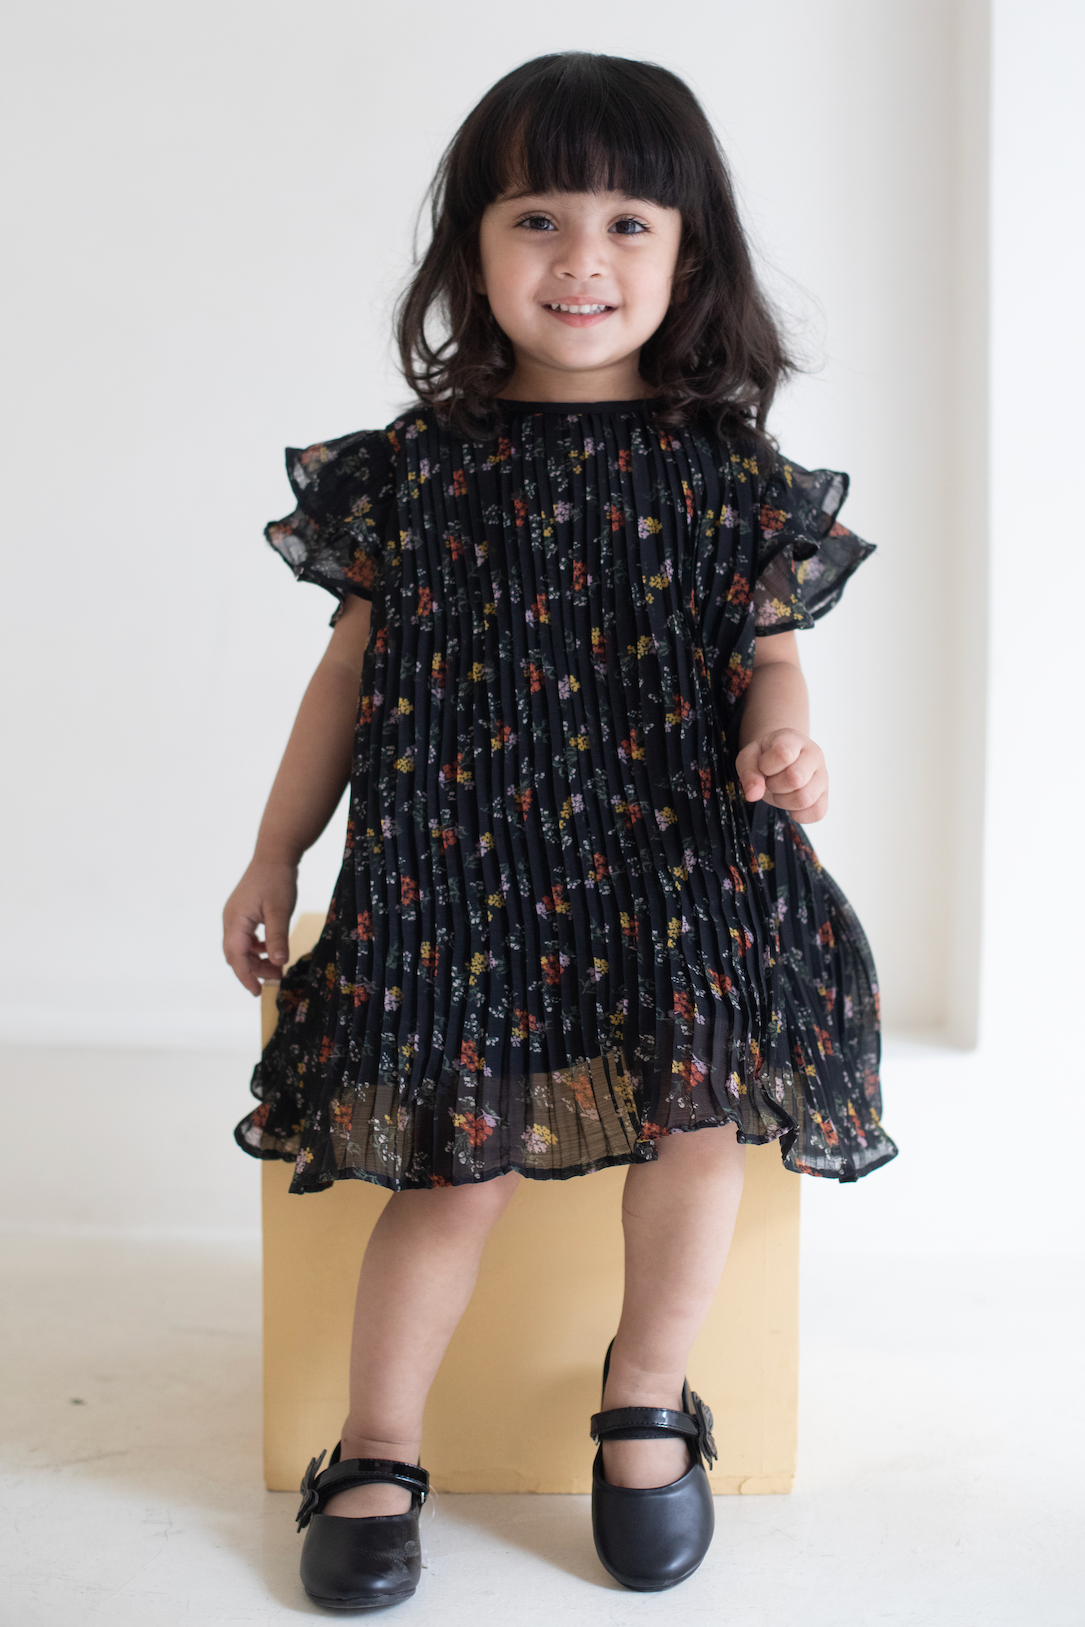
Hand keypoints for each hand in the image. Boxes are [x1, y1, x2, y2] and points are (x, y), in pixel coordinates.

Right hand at [223, 858, 298, 994]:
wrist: (274, 854)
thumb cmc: (277, 881)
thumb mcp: (279, 911)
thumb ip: (277, 938)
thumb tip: (278, 963)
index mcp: (235, 921)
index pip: (236, 957)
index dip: (246, 977)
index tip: (258, 992)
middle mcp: (230, 920)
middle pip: (236, 955)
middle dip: (253, 970)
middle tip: (275, 978)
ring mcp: (235, 916)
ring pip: (241, 947)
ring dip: (256, 959)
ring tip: (277, 966)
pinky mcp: (243, 912)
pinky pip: (245, 938)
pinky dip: (257, 948)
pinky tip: (271, 949)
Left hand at [735, 728, 827, 822]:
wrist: (781, 761)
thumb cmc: (765, 758)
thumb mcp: (749, 758)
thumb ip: (748, 773)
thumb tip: (753, 795)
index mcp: (794, 739)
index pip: (783, 754)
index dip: (766, 766)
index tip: (763, 766)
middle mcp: (814, 755)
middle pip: (795, 779)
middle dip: (774, 785)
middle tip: (771, 780)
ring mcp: (823, 776)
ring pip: (804, 798)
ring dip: (783, 801)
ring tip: (780, 791)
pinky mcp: (825, 797)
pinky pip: (816, 813)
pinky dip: (798, 814)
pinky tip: (790, 803)